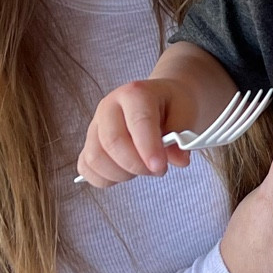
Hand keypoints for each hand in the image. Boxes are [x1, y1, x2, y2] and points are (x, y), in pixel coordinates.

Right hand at [76, 78, 196, 185]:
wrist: (162, 101)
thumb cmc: (172, 106)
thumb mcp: (186, 114)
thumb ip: (181, 138)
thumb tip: (179, 160)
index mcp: (134, 93)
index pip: (138, 122)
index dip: (148, 147)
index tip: (160, 166)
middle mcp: (109, 107)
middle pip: (112, 142)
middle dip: (136, 165)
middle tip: (158, 169)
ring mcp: (95, 125)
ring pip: (95, 158)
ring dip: (121, 173)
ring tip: (142, 169)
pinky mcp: (90, 143)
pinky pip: (86, 168)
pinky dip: (105, 178)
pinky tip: (125, 173)